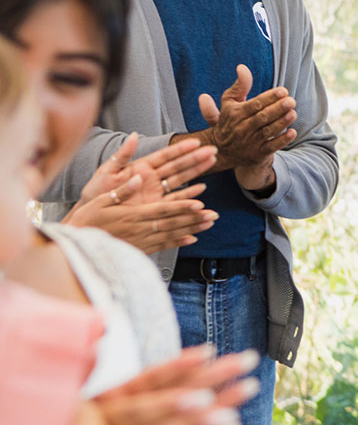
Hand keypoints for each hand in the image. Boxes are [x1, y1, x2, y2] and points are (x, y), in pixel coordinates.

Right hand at [66, 188, 218, 253]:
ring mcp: (142, 241)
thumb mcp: (100, 200)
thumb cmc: (87, 219)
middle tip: (214, 214)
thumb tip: (138, 176)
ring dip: (192, 228)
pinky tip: (192, 239)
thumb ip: (122, 190)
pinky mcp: (140, 248)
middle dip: (194, 218)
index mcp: (133, 215)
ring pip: (172, 234)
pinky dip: (178, 242)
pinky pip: (162, 245)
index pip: (163, 209)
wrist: (76, 245)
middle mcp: (141, 229)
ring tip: (209, 223)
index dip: (182, 206)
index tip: (199, 204)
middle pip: (173, 223)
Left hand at [79, 134, 216, 205]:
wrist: (92, 212)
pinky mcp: (156, 207)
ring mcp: (155, 192)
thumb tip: (134, 136)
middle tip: (213, 150)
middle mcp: (152, 178)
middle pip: (178, 166)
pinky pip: (175, 200)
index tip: (196, 142)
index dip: (180, 149)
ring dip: (196, 172)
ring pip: (180, 180)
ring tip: (211, 162)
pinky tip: (201, 189)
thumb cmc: (98, 190)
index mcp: (142, 167)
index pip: (165, 155)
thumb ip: (123, 154)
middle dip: (195, 158)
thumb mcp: (107, 170)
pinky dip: (188, 195)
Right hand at [95, 346, 260, 424]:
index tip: (213, 350)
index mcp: (118, 395)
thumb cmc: (98, 420)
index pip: (155, 375)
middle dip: (211, 393)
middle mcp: (119, 420)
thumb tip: (182, 346)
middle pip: (169, 404)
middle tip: (252, 384)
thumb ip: (149, 377)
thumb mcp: (113, 394)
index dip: (182, 364)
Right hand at [198, 65, 296, 177]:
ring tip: (293, 113)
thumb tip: (243, 67)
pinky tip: (292, 132)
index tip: (283, 91)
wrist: (222, 150)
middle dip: (278, 109)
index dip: (270, 97)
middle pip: (262, 118)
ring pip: (268, 132)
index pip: (255, 104)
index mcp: (235, 114)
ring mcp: (250, 143)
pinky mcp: (257, 154)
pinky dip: (282, 141)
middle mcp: (242, 129)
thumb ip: (240, 85)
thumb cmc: (230, 120)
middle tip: (292, 101)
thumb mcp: (230, 102)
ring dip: (281, 122)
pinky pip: (271, 147)